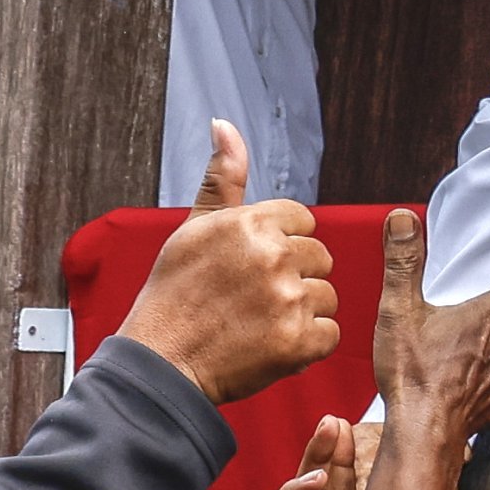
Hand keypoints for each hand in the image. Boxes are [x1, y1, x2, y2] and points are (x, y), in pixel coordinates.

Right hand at [122, 122, 338, 401]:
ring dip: (301, 312)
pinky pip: (329, 334)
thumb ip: (221, 179)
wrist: (160, 364)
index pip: (302, 221)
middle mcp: (273, 255)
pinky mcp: (298, 341)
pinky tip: (271, 345)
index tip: (251, 267)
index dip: (281, 245)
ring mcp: (288, 299)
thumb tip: (224, 125)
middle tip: (252, 299)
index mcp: (250, 223)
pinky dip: (307, 345)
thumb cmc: (173, 296)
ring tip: (258, 323)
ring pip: (326, 296)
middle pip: (319, 258)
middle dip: (294, 277)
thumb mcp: (193, 229)